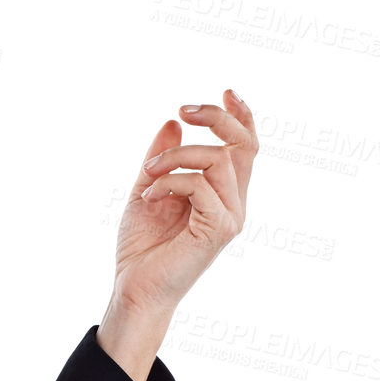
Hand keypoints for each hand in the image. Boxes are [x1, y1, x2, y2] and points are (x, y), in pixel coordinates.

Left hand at [110, 88, 257, 317]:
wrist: (134, 288)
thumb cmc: (142, 248)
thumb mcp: (148, 188)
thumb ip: (162, 158)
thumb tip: (172, 122)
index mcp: (223, 194)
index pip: (245, 148)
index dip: (242, 117)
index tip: (225, 92)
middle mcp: (233, 204)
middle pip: (244, 145)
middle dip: (216, 118)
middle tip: (183, 109)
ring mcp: (229, 218)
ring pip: (218, 159)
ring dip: (176, 156)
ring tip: (148, 173)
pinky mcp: (218, 230)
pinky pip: (201, 185)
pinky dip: (170, 182)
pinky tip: (149, 197)